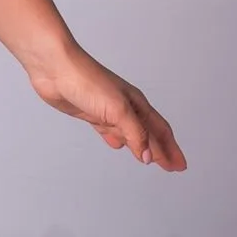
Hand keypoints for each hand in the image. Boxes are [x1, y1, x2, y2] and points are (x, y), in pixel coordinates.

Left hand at [29, 44, 187, 171]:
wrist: (56, 69)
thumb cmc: (87, 80)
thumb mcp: (118, 110)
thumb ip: (135, 134)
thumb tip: (149, 156)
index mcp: (137, 104)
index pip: (160, 131)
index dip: (172, 149)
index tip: (180, 165)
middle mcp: (126, 107)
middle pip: (150, 134)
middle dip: (162, 150)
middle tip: (172, 167)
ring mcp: (108, 111)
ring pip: (131, 134)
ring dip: (142, 147)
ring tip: (151, 159)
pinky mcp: (91, 114)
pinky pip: (110, 131)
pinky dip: (117, 140)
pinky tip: (117, 145)